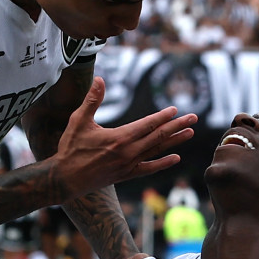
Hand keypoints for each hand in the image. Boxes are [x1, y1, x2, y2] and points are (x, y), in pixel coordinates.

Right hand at [50, 77, 196, 197]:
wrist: (66, 179)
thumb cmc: (71, 148)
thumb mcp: (79, 121)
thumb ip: (92, 100)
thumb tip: (100, 79)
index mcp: (119, 137)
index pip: (147, 124)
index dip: (163, 117)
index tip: (175, 110)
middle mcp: (128, 152)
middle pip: (158, 136)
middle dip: (177, 126)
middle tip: (193, 118)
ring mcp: (129, 165)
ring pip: (157, 151)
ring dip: (175, 141)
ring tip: (190, 133)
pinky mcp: (126, 175)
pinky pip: (149, 168)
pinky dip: (163, 163)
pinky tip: (176, 158)